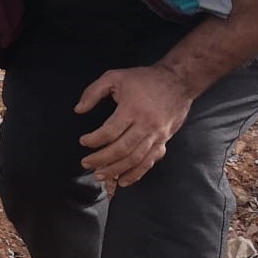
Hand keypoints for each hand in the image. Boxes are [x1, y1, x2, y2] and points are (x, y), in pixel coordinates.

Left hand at [75, 64, 193, 188]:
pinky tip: (123, 181)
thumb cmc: (144, 79)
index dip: (94, 140)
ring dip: (116, 170)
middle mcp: (146, 125)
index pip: (110, 131)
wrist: (179, 81)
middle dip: (101, 159)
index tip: (83, 142)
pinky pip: (150, 161)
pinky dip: (136, 173)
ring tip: (100, 175)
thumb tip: (78, 110)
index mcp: (132, 109)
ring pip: (135, 159)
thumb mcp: (115, 76)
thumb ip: (93, 91)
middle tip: (85, 164)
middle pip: (122, 149)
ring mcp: (157, 135)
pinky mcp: (164, 141)